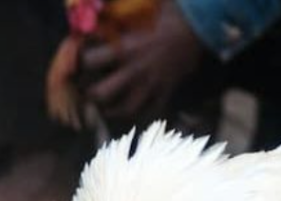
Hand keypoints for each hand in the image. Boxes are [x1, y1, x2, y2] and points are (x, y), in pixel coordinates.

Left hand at [80, 0, 203, 121]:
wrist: (201, 28)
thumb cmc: (171, 14)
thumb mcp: (143, 9)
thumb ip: (121, 14)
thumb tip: (102, 11)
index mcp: (125, 50)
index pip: (90, 60)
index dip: (81, 59)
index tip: (79, 58)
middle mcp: (134, 71)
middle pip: (102, 93)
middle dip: (91, 94)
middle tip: (88, 90)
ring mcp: (150, 84)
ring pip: (126, 108)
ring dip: (113, 109)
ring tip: (106, 107)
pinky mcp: (167, 90)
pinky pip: (152, 108)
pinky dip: (143, 111)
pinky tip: (136, 108)